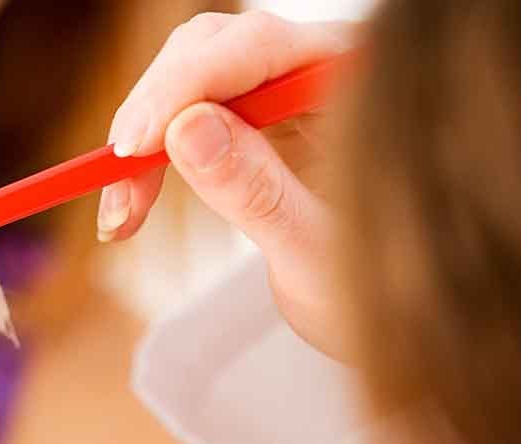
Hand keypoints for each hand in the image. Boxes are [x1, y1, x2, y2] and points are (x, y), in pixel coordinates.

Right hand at [97, 11, 355, 356]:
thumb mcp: (318, 254)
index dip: (187, 86)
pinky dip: (150, 159)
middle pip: (214, 48)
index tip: (136, 143)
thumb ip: (258, 191)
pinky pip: (184, 114)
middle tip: (118, 186)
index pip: (262, 46)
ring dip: (144, 140)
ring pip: (188, 77)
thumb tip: (185, 130)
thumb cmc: (388, 292)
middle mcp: (322, 67)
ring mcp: (284, 89)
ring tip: (121, 215)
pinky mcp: (253, 118)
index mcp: (361, 80)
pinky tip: (129, 208)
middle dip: (156, 113)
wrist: (402, 320)